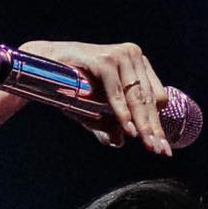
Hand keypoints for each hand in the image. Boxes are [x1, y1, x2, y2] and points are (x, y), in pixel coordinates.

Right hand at [13, 40, 173, 155]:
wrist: (45, 65)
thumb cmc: (72, 85)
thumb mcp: (95, 109)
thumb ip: (109, 124)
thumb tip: (120, 141)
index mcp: (137, 64)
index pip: (156, 97)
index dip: (158, 123)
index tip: (162, 149)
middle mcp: (132, 55)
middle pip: (149, 100)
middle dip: (154, 129)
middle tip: (161, 153)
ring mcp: (119, 56)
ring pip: (136, 98)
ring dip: (143, 124)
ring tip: (149, 146)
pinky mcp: (105, 60)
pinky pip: (117, 94)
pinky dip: (122, 113)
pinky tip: (129, 131)